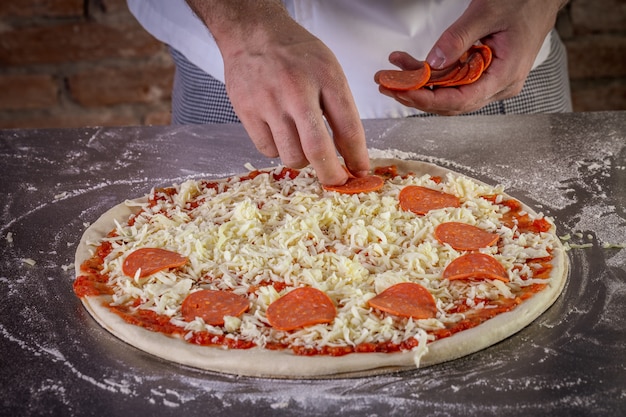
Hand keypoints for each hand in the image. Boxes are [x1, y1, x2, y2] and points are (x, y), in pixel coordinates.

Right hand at [186, 1, 368, 184]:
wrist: (253, 33)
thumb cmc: (296, 55)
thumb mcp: (328, 70)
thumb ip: (340, 109)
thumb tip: (349, 154)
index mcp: (326, 78)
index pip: (348, 128)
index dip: (357, 157)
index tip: (360, 171)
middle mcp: (297, 91)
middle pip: (318, 149)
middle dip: (331, 175)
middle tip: (336, 181)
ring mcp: (269, 102)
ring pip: (291, 155)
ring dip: (302, 160)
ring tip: (301, 143)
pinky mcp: (247, 111)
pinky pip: (268, 150)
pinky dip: (277, 149)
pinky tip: (279, 132)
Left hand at [376, 0, 567, 114]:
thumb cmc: (526, 0)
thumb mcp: (488, 12)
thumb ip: (459, 38)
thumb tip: (433, 62)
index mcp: (505, 76)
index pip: (460, 100)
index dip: (428, 99)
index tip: (403, 91)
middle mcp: (498, 85)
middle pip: (451, 102)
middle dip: (416, 94)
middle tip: (387, 84)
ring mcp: (491, 81)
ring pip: (449, 92)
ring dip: (419, 84)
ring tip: (391, 72)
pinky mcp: (484, 73)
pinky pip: (454, 80)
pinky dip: (431, 74)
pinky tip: (410, 64)